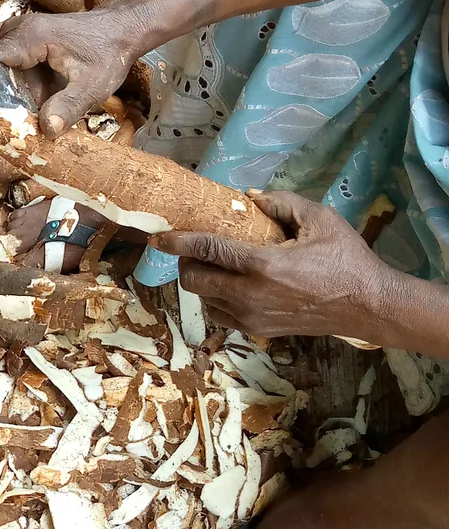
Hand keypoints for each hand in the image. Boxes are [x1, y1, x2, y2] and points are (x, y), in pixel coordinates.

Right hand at [0, 2, 152, 137]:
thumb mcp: (93, 86)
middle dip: (2, 97)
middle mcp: (19, 30)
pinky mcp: (25, 42)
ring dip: (16, 93)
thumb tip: (47, 131)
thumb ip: (69, 107)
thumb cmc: (109, 53)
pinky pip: (12, 68)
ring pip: (2, 72)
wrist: (122, 30)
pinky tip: (44, 96)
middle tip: (18, 120)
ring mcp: (20, 33)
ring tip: (41, 104)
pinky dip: (23, 86)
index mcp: (31, 36)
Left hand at [150, 191, 399, 341]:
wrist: (369, 306)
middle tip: (195, 249)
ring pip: (202, 300)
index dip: (178, 242)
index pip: (206, 251)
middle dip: (186, 262)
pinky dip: (215, 300)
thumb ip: (281, 203)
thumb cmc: (346, 259)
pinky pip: (219, 315)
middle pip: (193, 280)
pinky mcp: (257, 332)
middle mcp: (249, 295)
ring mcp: (251, 318)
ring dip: (201, 282)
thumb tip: (248, 197)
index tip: (159, 236)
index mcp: (262, 265)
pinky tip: (230, 286)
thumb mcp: (320, 219)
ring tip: (215, 266)